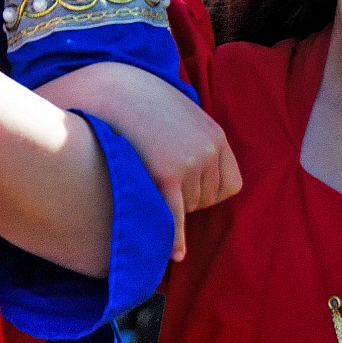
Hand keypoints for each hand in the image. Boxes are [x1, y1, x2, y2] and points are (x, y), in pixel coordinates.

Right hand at [42, 60, 239, 261]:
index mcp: (216, 136)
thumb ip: (196, 136)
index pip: (230, 186)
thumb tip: (200, 162)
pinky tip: (175, 253)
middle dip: (186, 200)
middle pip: (207, 200)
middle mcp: (209, 151)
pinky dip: (175, 238)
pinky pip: (176, 216)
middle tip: (157, 183)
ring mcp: (190, 163)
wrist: (111, 89)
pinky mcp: (166, 175)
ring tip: (147, 185)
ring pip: (189, 209)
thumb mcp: (181, 111)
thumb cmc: (140, 102)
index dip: (208, 193)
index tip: (185, 191)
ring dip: (171, 207)